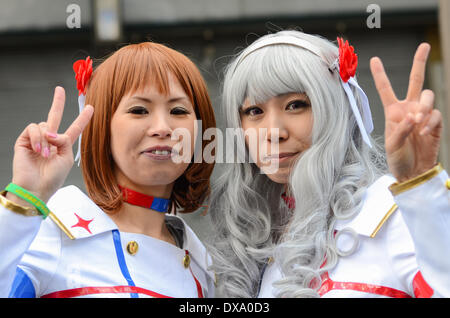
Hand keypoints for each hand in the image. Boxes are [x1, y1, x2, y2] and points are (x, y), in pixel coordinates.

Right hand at [9, 86, 93, 202]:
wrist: (35, 188)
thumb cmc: (52, 178)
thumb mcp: (66, 157)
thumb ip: (64, 140)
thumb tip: (50, 132)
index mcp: (62, 146)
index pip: (74, 129)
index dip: (82, 119)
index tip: (91, 108)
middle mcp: (49, 140)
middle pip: (54, 117)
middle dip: (57, 102)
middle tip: (60, 89)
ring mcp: (36, 140)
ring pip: (44, 125)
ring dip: (46, 139)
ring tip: (44, 154)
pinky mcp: (23, 140)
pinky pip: (33, 128)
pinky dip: (37, 138)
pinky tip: (37, 150)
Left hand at [370, 43, 441, 181]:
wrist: (414, 171)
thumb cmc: (398, 158)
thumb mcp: (392, 145)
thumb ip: (400, 130)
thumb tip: (413, 117)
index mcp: (392, 111)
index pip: (385, 89)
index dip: (380, 74)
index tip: (374, 59)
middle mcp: (408, 108)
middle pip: (415, 80)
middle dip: (419, 62)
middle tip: (424, 45)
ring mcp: (423, 113)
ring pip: (427, 96)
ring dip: (423, 106)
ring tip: (417, 121)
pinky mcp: (435, 122)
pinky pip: (435, 114)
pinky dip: (430, 122)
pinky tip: (423, 132)